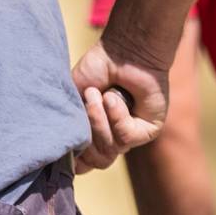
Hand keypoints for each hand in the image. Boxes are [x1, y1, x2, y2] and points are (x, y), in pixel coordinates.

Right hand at [72, 39, 168, 172]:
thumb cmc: (97, 69)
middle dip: (88, 131)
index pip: (84, 165)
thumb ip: (68, 128)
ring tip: (99, 94)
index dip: (75, 156)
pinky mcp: (148, 131)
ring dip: (99, 120)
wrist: (124, 49)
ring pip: (110, 150)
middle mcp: (114, 140)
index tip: (68, 138)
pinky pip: (126, 138)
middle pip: (96, 160)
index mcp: (95, 137)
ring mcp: (131, 137)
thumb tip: (67, 160)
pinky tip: (114, 97)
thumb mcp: (73, 101)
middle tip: (86, 100)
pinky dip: (116, 116)